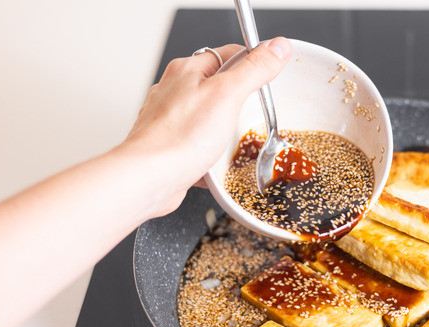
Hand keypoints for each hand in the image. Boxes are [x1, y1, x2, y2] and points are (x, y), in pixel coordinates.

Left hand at [121, 37, 291, 216]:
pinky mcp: (172, 146)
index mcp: (187, 70)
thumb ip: (255, 68)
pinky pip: (200, 144)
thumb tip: (278, 46)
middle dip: (240, 103)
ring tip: (234, 141)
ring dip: (226, 131)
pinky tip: (218, 162)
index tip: (269, 77)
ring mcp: (172, 119)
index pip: (229, 53)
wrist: (149, 178)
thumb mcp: (228, 94)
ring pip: (210, 117)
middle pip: (220, 87)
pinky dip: (213, 153)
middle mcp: (175, 91)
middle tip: (254, 114)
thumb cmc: (179, 137)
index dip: (253, 63)